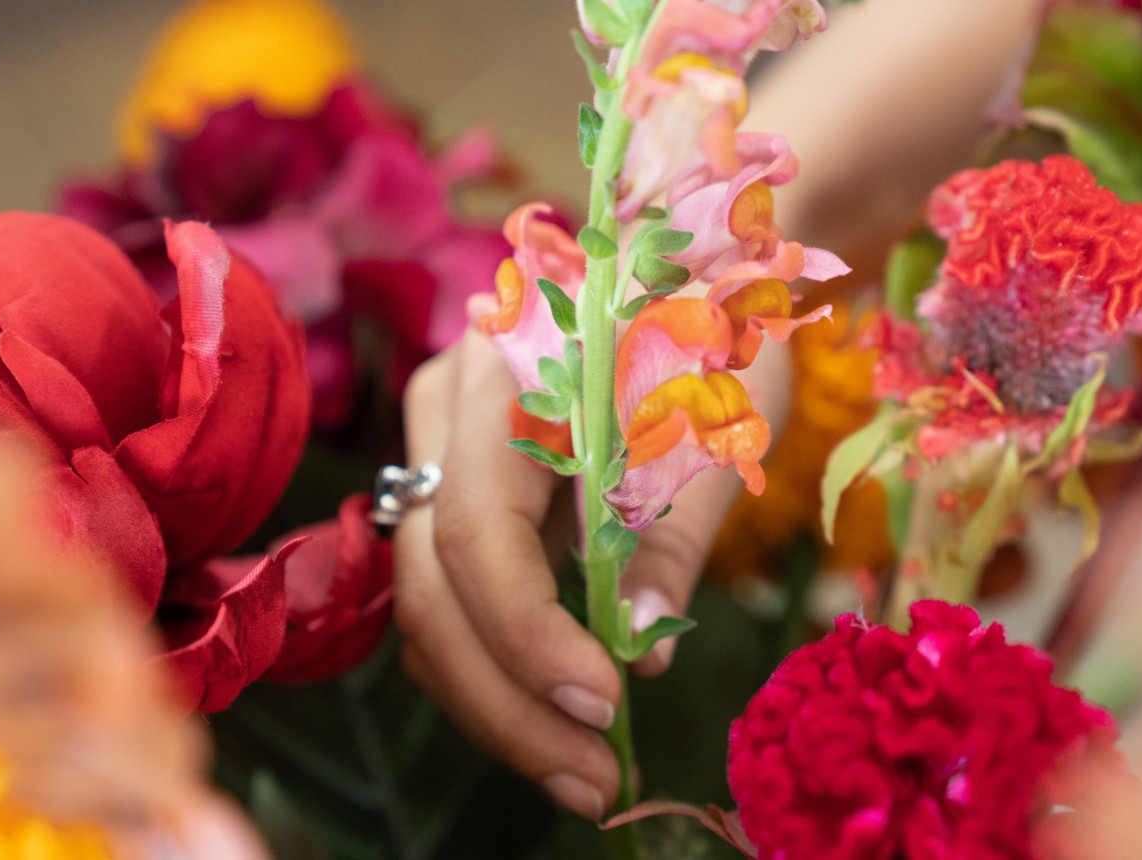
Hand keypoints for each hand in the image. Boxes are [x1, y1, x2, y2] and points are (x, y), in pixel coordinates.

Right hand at [393, 325, 785, 817]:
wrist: (688, 256)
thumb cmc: (713, 324)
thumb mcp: (713, 424)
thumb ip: (670, 534)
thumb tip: (639, 648)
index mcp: (502, 372)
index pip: (476, 529)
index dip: (527, 633)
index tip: (604, 705)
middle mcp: (443, 409)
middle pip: (431, 582)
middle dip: (506, 697)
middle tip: (592, 780)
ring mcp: (438, 447)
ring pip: (427, 601)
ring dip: (496, 698)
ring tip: (581, 769)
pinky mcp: (457, 486)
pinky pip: (450, 590)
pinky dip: (494, 660)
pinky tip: (552, 713)